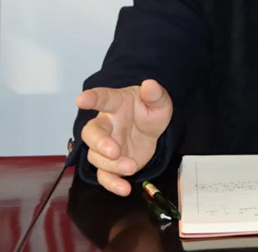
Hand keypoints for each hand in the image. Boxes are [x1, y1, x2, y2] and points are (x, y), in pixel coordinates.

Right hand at [76, 79, 172, 196]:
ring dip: (112, 165)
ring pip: (97, 157)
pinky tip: (124, 188)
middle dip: (99, 143)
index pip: (103, 98)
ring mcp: (106, 145)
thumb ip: (155, 94)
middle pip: (92, 132)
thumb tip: (149, 84)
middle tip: (114, 150)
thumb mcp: (159, 102)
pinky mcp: (110, 164)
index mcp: (117, 104)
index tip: (81, 99)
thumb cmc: (150, 112)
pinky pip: (104, 176)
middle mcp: (107, 124)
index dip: (91, 98)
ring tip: (132, 166)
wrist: (154, 132)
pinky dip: (112, 184)